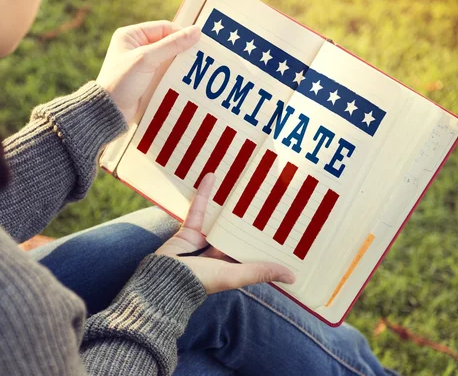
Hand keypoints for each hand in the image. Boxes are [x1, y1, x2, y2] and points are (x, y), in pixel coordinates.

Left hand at [96, 21, 200, 122]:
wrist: (110, 112)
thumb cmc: (122, 81)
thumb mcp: (147, 59)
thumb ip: (172, 45)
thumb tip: (196, 31)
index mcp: (131, 35)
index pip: (163, 27)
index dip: (181, 33)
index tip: (199, 42)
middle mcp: (136, 47)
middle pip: (167, 42)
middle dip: (183, 49)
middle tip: (201, 55)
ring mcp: (142, 64)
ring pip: (168, 59)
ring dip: (181, 63)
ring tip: (197, 68)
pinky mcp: (147, 79)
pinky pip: (166, 72)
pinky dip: (176, 74)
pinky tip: (187, 79)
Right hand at [156, 174, 295, 293]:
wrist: (165, 279)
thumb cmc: (202, 281)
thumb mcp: (235, 275)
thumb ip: (261, 272)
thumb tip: (293, 277)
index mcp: (232, 266)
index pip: (252, 250)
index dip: (266, 240)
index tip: (284, 224)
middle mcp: (219, 254)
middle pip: (237, 232)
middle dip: (250, 218)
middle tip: (267, 196)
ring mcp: (203, 241)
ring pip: (219, 219)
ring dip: (229, 204)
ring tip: (243, 184)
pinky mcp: (189, 230)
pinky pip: (199, 209)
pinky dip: (204, 194)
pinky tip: (212, 176)